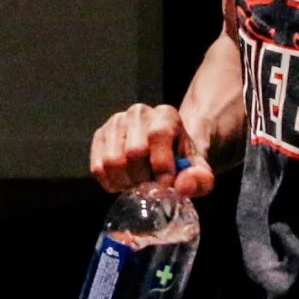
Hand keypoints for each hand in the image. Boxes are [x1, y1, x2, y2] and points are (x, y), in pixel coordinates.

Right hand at [89, 104, 212, 197]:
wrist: (164, 153)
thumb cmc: (181, 162)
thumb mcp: (199, 171)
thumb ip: (200, 179)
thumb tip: (182, 185)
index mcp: (165, 115)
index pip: (158, 135)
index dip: (161, 164)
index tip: (166, 185)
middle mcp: (138, 113)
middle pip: (133, 151)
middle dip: (144, 178)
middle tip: (152, 186)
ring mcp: (115, 123)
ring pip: (112, 161)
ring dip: (126, 182)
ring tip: (138, 184)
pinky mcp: (99, 136)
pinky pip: (97, 167)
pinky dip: (111, 183)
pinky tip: (125, 182)